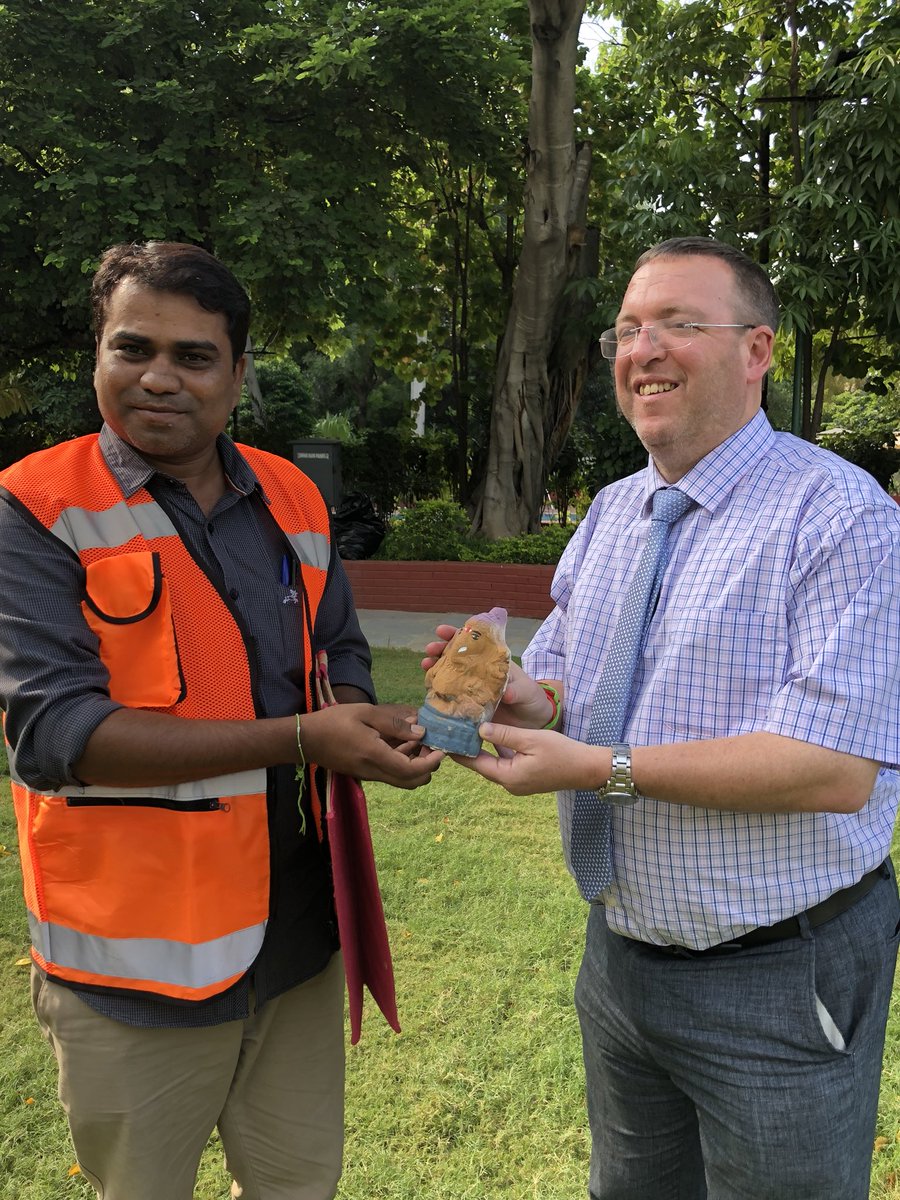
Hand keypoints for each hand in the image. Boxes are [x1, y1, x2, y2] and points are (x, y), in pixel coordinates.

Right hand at [300, 703, 443, 788]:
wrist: (306, 740)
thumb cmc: (333, 722)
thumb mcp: (365, 713)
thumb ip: (393, 723)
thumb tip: (421, 732)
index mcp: (375, 755)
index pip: (411, 770)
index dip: (431, 763)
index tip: (440, 749)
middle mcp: (374, 771)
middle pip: (412, 782)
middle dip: (427, 767)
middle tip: (429, 745)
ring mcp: (370, 775)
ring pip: (402, 779)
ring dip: (415, 764)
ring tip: (415, 737)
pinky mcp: (366, 774)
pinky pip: (391, 774)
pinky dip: (402, 761)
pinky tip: (399, 741)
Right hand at [422, 625, 555, 730]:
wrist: (533, 720)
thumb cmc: (532, 697)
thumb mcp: (527, 690)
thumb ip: (517, 690)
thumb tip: (507, 693)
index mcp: (492, 661)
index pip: (472, 642)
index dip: (456, 634)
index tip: (442, 631)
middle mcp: (478, 672)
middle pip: (455, 656)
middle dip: (440, 650)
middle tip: (430, 650)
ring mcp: (472, 688)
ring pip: (449, 675)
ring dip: (435, 669)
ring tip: (426, 666)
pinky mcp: (469, 707)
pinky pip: (451, 698)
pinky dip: (439, 693)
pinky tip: (429, 690)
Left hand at [452, 721, 607, 796]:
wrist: (587, 768)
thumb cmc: (562, 753)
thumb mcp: (532, 739)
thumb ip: (504, 735)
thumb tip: (479, 730)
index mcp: (508, 777)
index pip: (475, 763)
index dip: (457, 751)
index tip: (442, 738)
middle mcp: (509, 784)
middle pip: (481, 765)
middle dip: (466, 749)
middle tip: (451, 730)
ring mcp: (517, 782)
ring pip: (492, 764)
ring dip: (480, 749)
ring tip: (465, 731)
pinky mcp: (525, 778)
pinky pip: (503, 764)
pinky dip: (494, 751)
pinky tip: (489, 737)